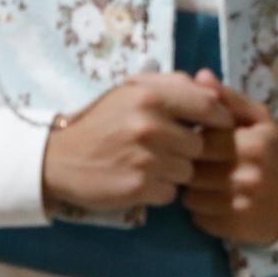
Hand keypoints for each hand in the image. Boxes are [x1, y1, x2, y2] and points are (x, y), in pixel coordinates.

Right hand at [42, 72, 232, 211]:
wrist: (58, 159)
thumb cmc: (102, 122)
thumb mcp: (131, 91)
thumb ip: (173, 84)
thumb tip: (212, 85)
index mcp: (151, 97)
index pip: (208, 106)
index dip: (219, 118)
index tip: (218, 125)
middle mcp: (150, 126)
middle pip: (200, 144)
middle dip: (189, 149)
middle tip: (168, 149)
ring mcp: (144, 159)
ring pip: (188, 171)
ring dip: (175, 171)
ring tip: (151, 164)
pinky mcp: (138, 187)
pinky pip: (171, 193)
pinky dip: (160, 190)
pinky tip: (141, 180)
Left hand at [181, 71, 277, 244]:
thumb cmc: (273, 152)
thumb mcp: (259, 119)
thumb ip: (229, 98)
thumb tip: (200, 77)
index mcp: (253, 143)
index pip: (200, 141)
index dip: (193, 141)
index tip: (197, 141)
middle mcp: (248, 175)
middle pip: (191, 170)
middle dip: (190, 166)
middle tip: (201, 164)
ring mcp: (241, 205)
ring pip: (190, 197)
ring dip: (193, 190)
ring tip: (208, 184)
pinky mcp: (235, 229)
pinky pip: (198, 219)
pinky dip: (202, 211)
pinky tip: (215, 202)